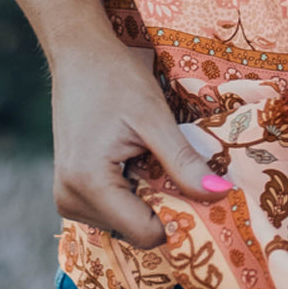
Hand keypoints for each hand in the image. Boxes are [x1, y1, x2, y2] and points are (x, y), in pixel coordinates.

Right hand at [49, 32, 229, 249]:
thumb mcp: (155, 118)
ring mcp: (67, 197)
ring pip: (127, 222)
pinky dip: (136, 192)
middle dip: (166, 206)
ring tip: (153, 158)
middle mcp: (70, 200)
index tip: (203, 195)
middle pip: (136, 230)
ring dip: (150, 197)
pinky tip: (140, 161)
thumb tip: (220, 193)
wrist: (79, 55)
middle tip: (181, 169)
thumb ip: (184, 161)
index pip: (146, 233)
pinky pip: (114, 209)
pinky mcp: (71, 190)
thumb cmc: (115, 78)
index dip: (180, 218)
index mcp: (88, 184)